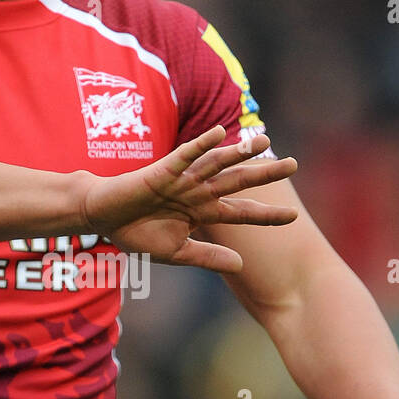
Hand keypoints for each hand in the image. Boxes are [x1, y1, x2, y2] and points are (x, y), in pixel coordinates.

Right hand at [79, 125, 298, 271]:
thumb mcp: (177, 253)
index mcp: (203, 212)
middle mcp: (198, 192)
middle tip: (295, 164)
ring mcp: (183, 179)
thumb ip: (208, 257)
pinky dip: (202, 144)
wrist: (103, 220)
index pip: (242, 212)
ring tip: (264, 141)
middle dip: (265, 173)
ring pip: (217, 163)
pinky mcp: (163, 170)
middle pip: (239, 181)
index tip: (295, 216)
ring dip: (240, 151)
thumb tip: (241, 265)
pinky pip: (186, 155)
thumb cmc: (137, 234)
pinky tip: (220, 133)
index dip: (266, 215)